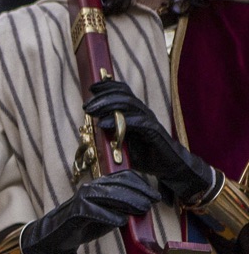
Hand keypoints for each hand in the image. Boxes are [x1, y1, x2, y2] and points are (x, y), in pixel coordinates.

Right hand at [19, 170, 157, 253]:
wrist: (53, 236)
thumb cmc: (82, 225)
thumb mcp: (107, 214)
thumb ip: (122, 208)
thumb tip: (144, 206)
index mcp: (98, 185)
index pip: (124, 177)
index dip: (142, 185)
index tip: (155, 196)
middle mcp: (90, 188)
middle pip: (120, 185)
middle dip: (139, 193)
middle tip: (151, 203)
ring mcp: (82, 199)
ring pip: (110, 195)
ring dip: (129, 202)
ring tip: (142, 211)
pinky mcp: (76, 212)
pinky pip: (96, 212)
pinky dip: (111, 217)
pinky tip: (121, 222)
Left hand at [82, 79, 215, 203]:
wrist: (168, 167)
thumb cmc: (144, 154)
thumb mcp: (121, 143)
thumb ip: (109, 134)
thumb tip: (91, 130)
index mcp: (136, 112)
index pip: (123, 92)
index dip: (108, 86)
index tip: (92, 87)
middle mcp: (142, 112)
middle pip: (123, 95)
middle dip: (103, 97)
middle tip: (86, 106)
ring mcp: (148, 120)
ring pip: (128, 104)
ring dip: (107, 105)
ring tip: (91, 111)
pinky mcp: (153, 131)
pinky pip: (136, 122)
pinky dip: (119, 121)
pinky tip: (103, 124)